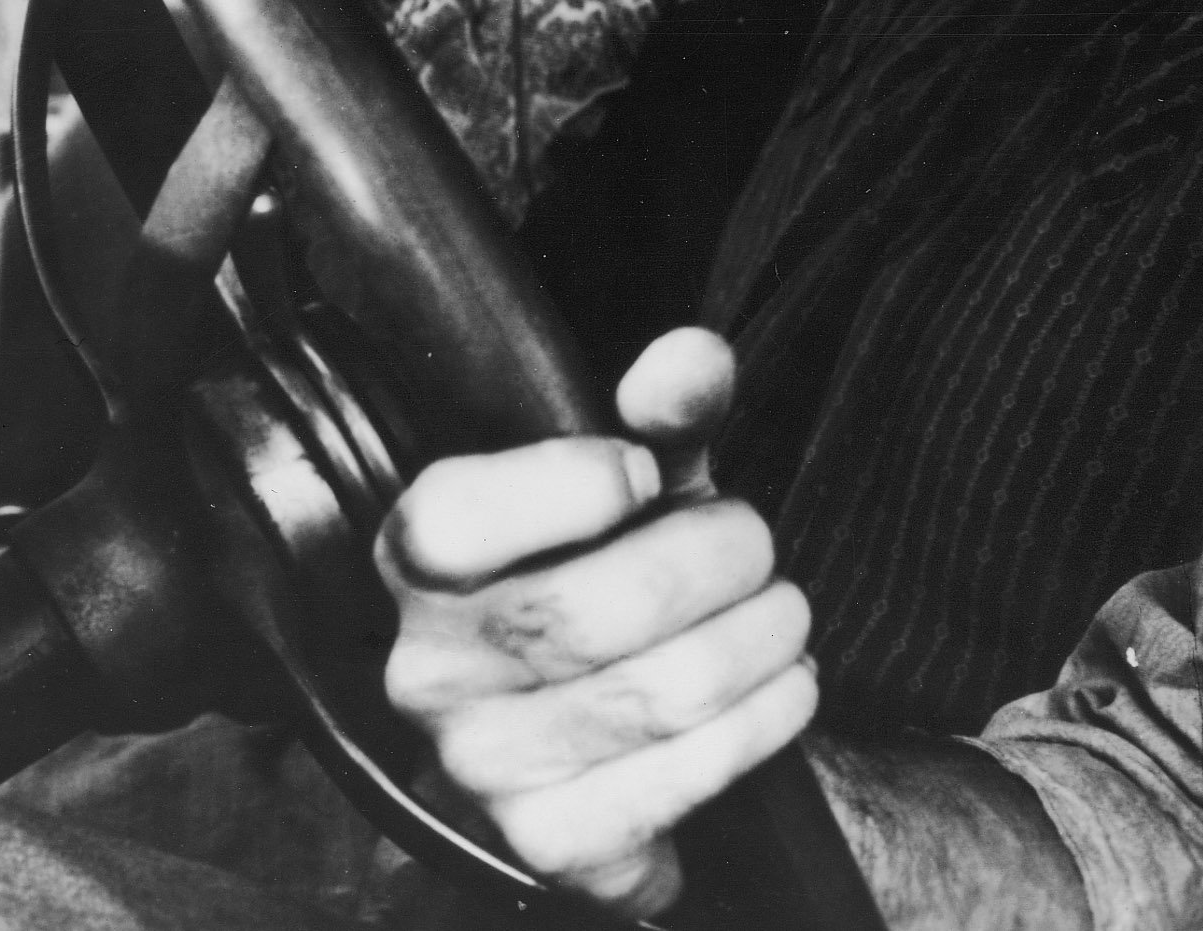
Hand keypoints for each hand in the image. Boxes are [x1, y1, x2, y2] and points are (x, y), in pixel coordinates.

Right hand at [379, 330, 819, 920]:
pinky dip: (768, 718)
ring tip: (779, 613)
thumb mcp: (638, 480)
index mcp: (422, 558)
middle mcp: (430, 669)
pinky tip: (778, 687)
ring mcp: (483, 766)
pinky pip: (690, 776)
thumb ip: (665, 412)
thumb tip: (689, 360)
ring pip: (669, 690)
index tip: (645, 472)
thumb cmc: (607, 572)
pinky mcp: (552, 842)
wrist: (590, 727)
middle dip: (724, 557)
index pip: (462, 520)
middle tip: (753, 546)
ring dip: (767, 636)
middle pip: (604, 606)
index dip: (578, 483)